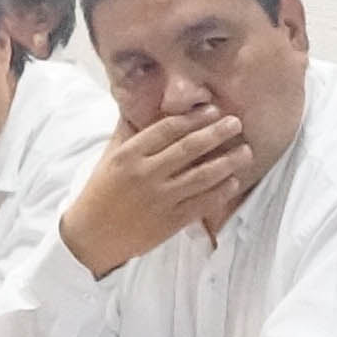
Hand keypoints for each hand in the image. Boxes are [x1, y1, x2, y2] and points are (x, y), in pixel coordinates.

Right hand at [55, 106, 253, 276]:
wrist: (91, 237)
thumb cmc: (100, 192)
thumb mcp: (109, 156)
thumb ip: (128, 130)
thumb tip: (138, 100)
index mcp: (129, 155)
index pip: (168, 129)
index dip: (194, 118)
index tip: (213, 110)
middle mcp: (145, 174)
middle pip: (189, 148)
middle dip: (217, 134)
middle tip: (236, 123)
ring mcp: (159, 199)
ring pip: (201, 176)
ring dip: (227, 162)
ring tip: (245, 152)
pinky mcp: (169, 222)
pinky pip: (201, 204)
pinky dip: (220, 192)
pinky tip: (233, 182)